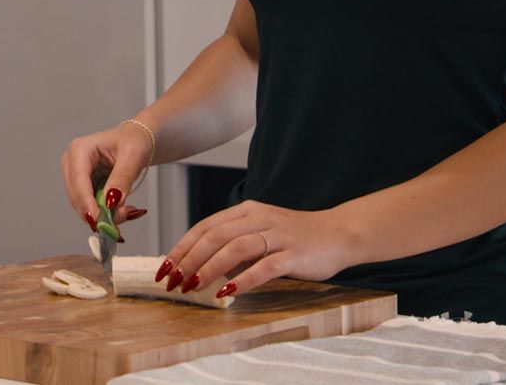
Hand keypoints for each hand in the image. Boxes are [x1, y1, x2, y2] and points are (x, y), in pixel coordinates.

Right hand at [60, 123, 152, 232]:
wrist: (136, 140)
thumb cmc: (134, 141)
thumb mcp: (132, 157)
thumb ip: (121, 179)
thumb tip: (111, 202)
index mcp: (80, 149)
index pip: (78, 181)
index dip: (87, 203)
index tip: (100, 221)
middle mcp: (72, 163)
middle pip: (77, 197)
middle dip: (99, 212)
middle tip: (124, 216)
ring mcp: (76, 176)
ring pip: (83, 206)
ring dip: (104, 215)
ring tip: (128, 211)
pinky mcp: (83, 187)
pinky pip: (91, 206)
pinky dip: (106, 213)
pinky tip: (122, 209)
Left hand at [160, 200, 360, 299]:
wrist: (340, 233)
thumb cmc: (295, 237)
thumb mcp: (260, 232)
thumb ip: (234, 244)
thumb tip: (201, 266)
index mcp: (246, 211)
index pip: (205, 227)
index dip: (182, 246)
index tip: (165, 267)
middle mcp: (259, 219)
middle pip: (215, 236)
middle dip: (189, 259)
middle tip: (173, 281)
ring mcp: (278, 235)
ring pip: (235, 248)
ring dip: (209, 268)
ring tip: (192, 286)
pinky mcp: (295, 254)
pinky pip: (264, 266)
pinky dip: (243, 280)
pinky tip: (227, 292)